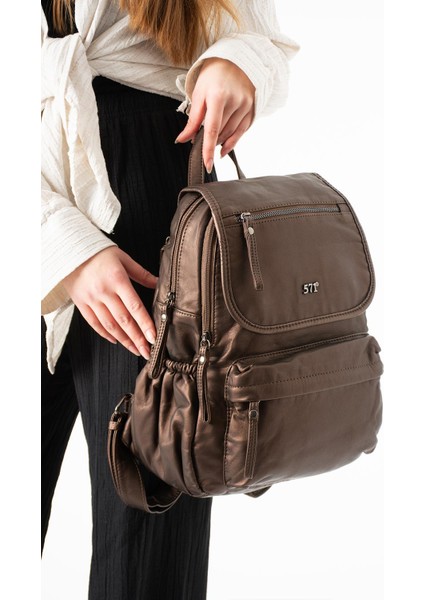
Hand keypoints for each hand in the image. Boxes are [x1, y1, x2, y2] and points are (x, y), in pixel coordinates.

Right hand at [62, 246, 157, 359]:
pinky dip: (106, 334)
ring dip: (124, 340)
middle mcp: (104, 292)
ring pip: (110, 325)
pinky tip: (116, 341)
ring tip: (135, 349)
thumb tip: (159, 284)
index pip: (135, 307)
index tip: (154, 337)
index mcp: (117, 279)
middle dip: (137, 339)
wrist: (70, 250)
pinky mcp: (81, 304)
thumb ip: (142, 274)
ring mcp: (91, 299)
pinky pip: (94, 323)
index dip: (145, 324)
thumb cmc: (99, 253)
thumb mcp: (124, 258)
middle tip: (148, 352)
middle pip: (124, 320)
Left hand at [174, 57, 254, 172]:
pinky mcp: (252, 109)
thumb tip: (183, 139)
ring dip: (220, 141)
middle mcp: (235, 101)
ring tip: (212, 139)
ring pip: (231, 134)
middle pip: (221, 133)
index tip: (206, 164)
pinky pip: (242, 131)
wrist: (235, 60)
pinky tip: (224, 148)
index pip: (212, 129)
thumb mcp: (198, 94)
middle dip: (210, 140)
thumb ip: (192, 120)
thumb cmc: (213, 76)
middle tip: (201, 138)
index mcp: (218, 96)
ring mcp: (245, 105)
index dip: (208, 149)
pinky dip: (232, 141)